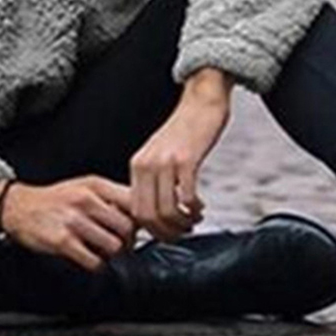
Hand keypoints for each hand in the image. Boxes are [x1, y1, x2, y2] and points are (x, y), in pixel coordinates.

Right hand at [0, 175, 137, 272]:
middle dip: (129, 240)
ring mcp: (74, 221)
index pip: (133, 201)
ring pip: (114, 246)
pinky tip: (90, 257)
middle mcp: (86, 200)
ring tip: (104, 250)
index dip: (142, 218)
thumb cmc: (56, 198)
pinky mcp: (63, 241)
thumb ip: (112, 196)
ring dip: (112, 254)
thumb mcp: (85, 187)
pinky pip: (94, 261)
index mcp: (96, 185)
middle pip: (127, 227)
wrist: (19, 206)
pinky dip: (96, 264)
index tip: (141, 226)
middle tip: (123, 244)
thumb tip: (140, 212)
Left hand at [129, 68, 232, 242]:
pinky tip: (200, 207)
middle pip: (147, 215)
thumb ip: (154, 178)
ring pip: (165, 211)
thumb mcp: (159, 154)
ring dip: (182, 224)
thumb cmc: (186, 130)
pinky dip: (194, 210)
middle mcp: (146, 164)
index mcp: (137, 165)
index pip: (134, 210)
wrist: (201, 101)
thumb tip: (157, 212)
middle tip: (182, 233)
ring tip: (194, 220)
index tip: (166, 234)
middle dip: (166, 232)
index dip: (151, 229)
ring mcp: (165, 162)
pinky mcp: (186, 159)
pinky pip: (186, 198)